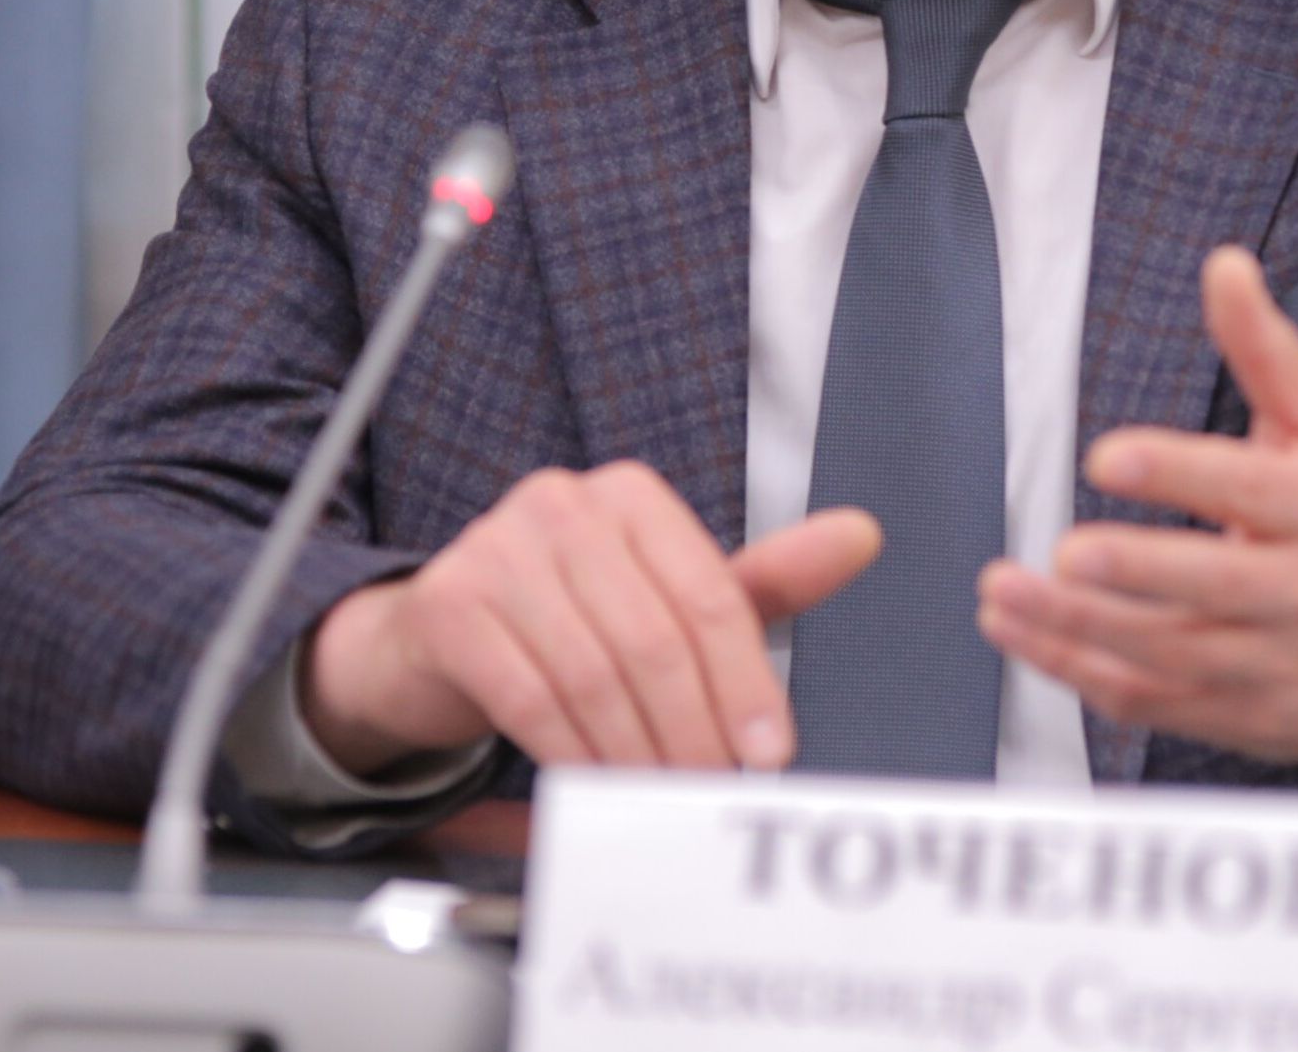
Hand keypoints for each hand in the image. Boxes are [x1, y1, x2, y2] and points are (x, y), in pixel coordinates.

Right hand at [302, 461, 879, 777]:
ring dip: (634, 754)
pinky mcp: (448, 604)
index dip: (745, 683)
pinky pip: (529, 695)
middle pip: (655, 639)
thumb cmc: (567, 618)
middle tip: (709, 794)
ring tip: (657, 800)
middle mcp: (563, 504)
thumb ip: (762, 581)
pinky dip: (570, 753)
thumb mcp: (668, 598)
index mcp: (631, 497)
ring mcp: (497, 548)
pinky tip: (591, 785)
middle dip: (692, 732)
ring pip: (594, 674)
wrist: (434, 640)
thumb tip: (862, 535)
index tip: (768, 754)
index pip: (709, 596)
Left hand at [978, 245, 1297, 783]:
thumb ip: (1266, 350)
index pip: (1248, 490)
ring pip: (1170, 655)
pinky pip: (1158, 704)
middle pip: (1211, 587)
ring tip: (1005, 595)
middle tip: (1065, 553)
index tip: (1108, 456)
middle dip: (1133, 572)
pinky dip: (1087, 678)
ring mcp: (1276, 663)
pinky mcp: (1247, 716)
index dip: (1178, 473)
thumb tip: (1224, 265)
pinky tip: (1031, 642)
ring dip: (1079, 630)